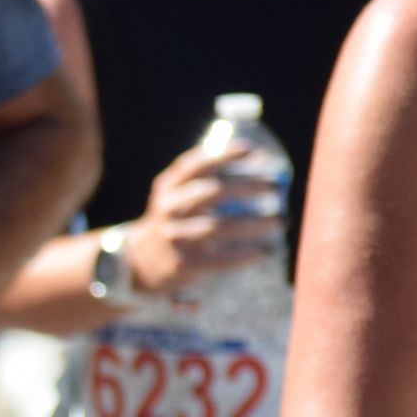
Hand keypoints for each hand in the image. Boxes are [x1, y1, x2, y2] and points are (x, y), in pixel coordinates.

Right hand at [123, 148, 280, 295]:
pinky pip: (220, 259)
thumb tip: (256, 161)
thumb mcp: (173, 198)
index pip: (195, 165)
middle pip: (212, 192)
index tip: (253, 152)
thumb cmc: (170, 225)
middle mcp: (169, 210)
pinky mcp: (183, 265)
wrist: (136, 265)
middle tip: (275, 188)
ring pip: (219, 227)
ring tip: (279, 221)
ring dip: (253, 223)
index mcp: (167, 189)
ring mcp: (175, 238)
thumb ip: (202, 181)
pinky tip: (264, 251)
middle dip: (247, 187)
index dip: (224, 155)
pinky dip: (245, 255)